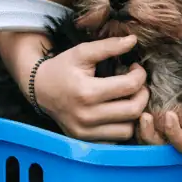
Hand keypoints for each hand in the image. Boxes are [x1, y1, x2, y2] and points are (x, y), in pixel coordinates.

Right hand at [33, 34, 148, 141]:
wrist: (39, 89)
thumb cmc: (63, 68)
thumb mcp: (82, 52)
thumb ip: (109, 46)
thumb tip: (133, 40)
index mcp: (87, 92)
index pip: (130, 87)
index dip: (140, 75)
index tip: (135, 68)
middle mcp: (87, 116)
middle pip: (133, 110)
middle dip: (142, 94)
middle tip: (136, 84)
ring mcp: (85, 132)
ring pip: (128, 129)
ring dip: (134, 113)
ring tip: (128, 98)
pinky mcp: (85, 140)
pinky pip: (115, 140)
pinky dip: (122, 127)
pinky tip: (118, 112)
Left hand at [135, 98, 181, 151]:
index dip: (174, 134)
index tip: (170, 116)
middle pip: (161, 145)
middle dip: (152, 134)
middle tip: (146, 115)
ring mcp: (176, 131)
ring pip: (153, 137)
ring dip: (144, 127)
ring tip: (140, 110)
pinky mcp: (171, 120)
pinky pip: (153, 123)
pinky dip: (146, 116)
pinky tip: (142, 99)